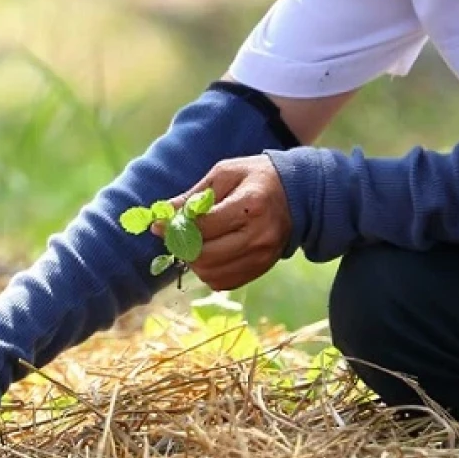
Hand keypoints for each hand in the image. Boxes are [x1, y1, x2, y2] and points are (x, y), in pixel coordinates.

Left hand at [154, 155, 292, 290]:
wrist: (298, 195)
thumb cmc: (256, 178)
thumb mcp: (224, 174)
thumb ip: (192, 196)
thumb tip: (162, 216)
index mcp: (251, 205)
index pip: (203, 226)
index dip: (175, 227)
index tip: (160, 224)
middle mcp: (259, 235)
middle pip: (205, 255)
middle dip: (182, 247)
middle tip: (177, 236)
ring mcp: (262, 256)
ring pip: (211, 274)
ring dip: (194, 262)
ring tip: (195, 244)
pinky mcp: (261, 269)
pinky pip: (223, 283)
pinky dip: (208, 272)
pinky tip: (210, 254)